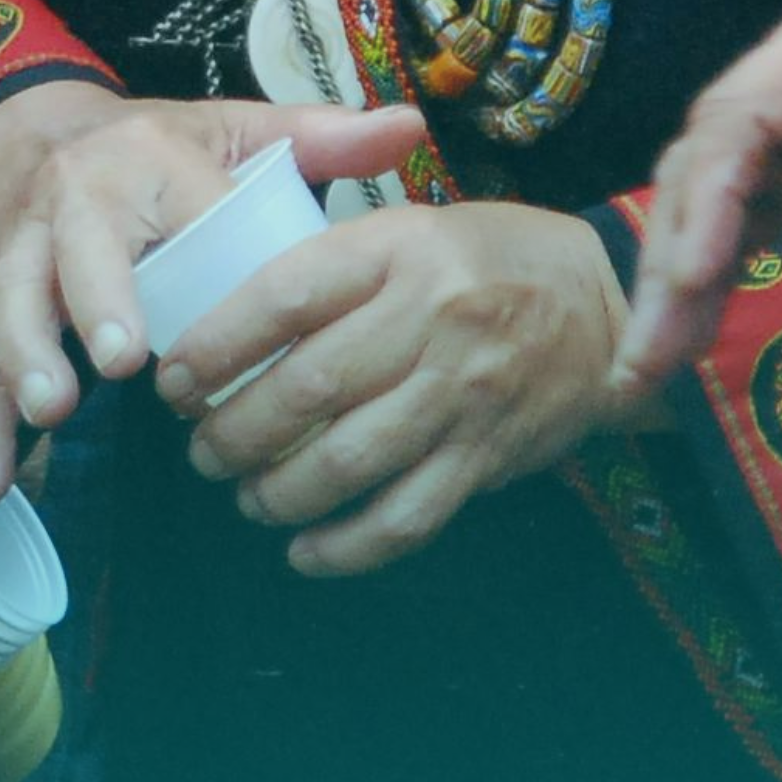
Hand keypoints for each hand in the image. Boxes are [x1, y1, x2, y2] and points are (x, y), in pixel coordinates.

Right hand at [0, 80, 309, 511]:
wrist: (29, 128)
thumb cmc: (155, 149)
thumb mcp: (234, 128)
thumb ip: (321, 137)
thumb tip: (411, 128)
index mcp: (150, 162)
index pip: (180, 201)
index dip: (190, 244)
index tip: (224, 298)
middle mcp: (76, 202)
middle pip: (78, 249)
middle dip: (93, 299)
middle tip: (121, 360)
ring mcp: (25, 253)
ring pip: (12, 304)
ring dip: (24, 358)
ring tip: (52, 413)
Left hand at [161, 118, 625, 575]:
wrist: (608, 309)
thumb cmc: (487, 260)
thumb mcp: (409, 229)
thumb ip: (331, 266)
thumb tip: (223, 321)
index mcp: (397, 249)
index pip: (283, 296)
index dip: (215, 345)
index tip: (174, 379)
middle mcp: (430, 319)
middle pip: (307, 388)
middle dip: (234, 430)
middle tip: (201, 449)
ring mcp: (462, 394)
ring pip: (348, 460)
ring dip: (277, 491)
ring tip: (244, 496)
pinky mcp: (487, 457)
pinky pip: (406, 517)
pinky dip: (346, 545)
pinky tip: (305, 551)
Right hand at [617, 0, 781, 388]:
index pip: (737, 122)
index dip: (705, 199)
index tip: (691, 277)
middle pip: (704, 168)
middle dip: (668, 259)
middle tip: (642, 359)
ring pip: (717, 202)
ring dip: (682, 279)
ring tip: (650, 369)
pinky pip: (755, 221)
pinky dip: (725, 274)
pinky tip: (699, 331)